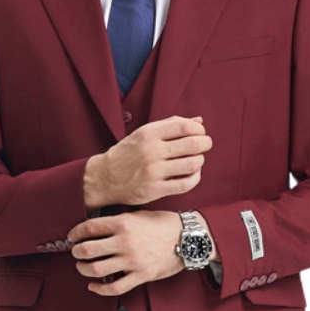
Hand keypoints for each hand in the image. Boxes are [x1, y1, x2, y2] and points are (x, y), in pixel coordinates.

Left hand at [66, 209, 187, 294]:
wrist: (187, 238)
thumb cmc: (164, 225)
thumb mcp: (138, 215)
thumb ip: (117, 221)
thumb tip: (96, 227)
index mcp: (122, 223)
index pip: (88, 228)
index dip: (75, 233)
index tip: (72, 237)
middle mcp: (124, 242)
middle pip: (87, 250)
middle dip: (76, 252)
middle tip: (76, 252)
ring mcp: (132, 261)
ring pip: (96, 269)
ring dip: (84, 269)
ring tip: (83, 267)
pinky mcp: (140, 276)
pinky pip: (114, 288)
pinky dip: (99, 289)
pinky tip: (93, 285)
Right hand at [84, 115, 211, 208]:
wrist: (104, 178)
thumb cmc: (127, 154)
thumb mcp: (144, 134)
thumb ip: (170, 125)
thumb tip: (199, 121)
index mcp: (149, 133)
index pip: (184, 126)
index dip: (198, 130)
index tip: (199, 134)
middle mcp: (151, 150)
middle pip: (193, 144)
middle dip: (205, 144)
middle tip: (204, 146)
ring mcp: (153, 171)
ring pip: (192, 164)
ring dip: (200, 161)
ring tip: (196, 161)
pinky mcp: (155, 189)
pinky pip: (185, 184)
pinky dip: (195, 178)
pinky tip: (192, 175)